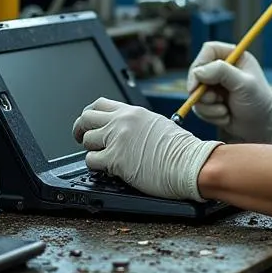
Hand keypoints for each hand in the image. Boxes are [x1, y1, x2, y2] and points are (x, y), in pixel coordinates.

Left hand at [72, 98, 221, 200]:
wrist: (189, 163)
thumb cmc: (181, 149)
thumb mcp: (157, 124)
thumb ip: (136, 123)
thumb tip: (123, 130)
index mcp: (133, 112)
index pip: (99, 104)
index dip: (90, 116)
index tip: (90, 125)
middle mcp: (122, 122)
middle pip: (86, 118)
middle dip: (81, 131)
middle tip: (84, 141)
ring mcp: (117, 139)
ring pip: (86, 140)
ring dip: (92, 150)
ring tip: (104, 157)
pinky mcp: (115, 159)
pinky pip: (91, 160)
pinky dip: (97, 165)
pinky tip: (109, 168)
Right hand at [185, 41, 271, 143]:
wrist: (264, 126)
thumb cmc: (259, 101)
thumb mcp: (244, 84)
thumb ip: (222, 72)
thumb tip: (198, 72)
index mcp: (234, 57)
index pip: (208, 50)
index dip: (199, 64)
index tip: (196, 83)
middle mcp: (222, 69)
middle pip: (197, 71)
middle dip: (202, 91)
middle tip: (213, 100)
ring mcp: (215, 85)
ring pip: (195, 92)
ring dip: (208, 106)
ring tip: (225, 111)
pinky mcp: (211, 101)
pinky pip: (199, 107)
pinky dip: (210, 115)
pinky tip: (226, 117)